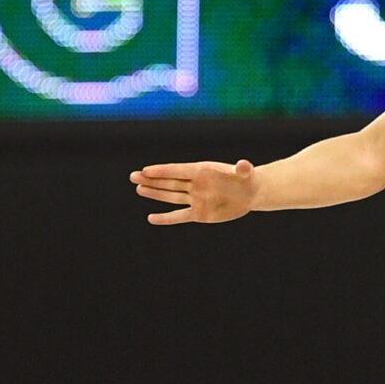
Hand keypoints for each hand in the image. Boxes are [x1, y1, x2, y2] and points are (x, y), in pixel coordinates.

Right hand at [131, 159, 259, 224]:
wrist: (251, 193)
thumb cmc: (247, 179)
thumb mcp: (246, 173)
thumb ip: (243, 169)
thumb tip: (244, 164)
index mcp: (203, 171)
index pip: (178, 171)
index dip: (163, 170)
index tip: (146, 170)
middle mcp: (196, 185)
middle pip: (169, 182)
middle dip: (151, 179)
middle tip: (133, 176)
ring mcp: (196, 199)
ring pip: (171, 196)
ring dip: (155, 193)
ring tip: (139, 188)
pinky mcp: (200, 213)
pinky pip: (180, 216)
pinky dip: (166, 218)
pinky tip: (152, 218)